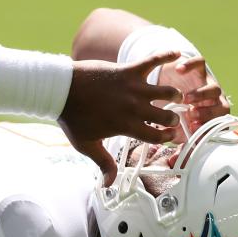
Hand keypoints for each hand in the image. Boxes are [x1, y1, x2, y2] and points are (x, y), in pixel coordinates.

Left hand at [59, 51, 182, 185]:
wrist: (61, 89)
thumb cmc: (72, 117)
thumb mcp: (86, 145)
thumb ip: (102, 163)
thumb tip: (109, 184)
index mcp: (126, 126)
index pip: (157, 137)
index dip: (168, 138)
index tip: (171, 137)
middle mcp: (134, 108)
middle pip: (167, 116)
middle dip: (174, 119)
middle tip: (173, 118)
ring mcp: (133, 88)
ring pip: (167, 91)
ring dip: (174, 94)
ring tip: (175, 95)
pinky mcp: (128, 70)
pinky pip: (152, 61)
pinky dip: (166, 55)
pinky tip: (177, 52)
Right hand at [158, 56, 230, 135]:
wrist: (167, 84)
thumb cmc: (174, 109)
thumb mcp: (176, 123)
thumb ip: (179, 135)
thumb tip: (176, 148)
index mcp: (210, 116)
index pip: (217, 124)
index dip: (207, 127)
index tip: (192, 128)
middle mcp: (213, 101)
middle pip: (223, 107)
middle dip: (208, 112)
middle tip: (191, 114)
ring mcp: (207, 84)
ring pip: (214, 89)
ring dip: (202, 95)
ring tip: (185, 98)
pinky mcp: (198, 68)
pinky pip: (200, 63)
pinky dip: (191, 65)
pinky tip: (179, 70)